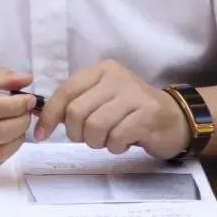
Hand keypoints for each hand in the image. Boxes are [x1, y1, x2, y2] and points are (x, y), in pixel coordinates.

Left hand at [33, 60, 189, 158]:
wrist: (174, 118)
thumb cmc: (130, 111)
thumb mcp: (101, 99)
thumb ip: (76, 104)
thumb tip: (42, 118)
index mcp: (101, 70)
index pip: (66, 91)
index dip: (50, 115)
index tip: (41, 135)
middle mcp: (116, 77)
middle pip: (77, 112)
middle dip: (77, 134)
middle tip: (89, 138)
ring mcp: (133, 94)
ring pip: (95, 127)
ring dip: (97, 142)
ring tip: (109, 139)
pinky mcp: (147, 114)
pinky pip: (116, 138)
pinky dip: (115, 147)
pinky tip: (125, 141)